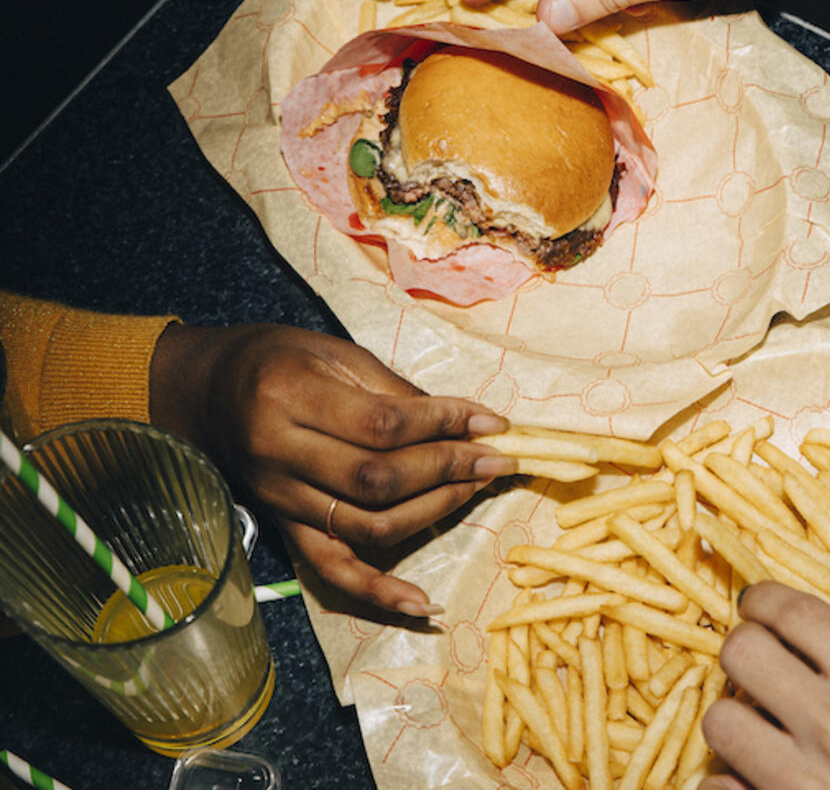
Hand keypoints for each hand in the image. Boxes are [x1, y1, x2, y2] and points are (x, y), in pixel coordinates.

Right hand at [149, 323, 513, 614]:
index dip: (444, 425)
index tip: (491, 422)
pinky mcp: (284, 529)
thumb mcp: (334, 352)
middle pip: (378, 478)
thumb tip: (466, 420)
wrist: (208, 392)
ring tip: (475, 488)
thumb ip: (394, 389)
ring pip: (368, 524)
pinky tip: (423, 604)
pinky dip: (379, 592)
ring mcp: (280, 499)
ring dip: (434, 511)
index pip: (382, 424)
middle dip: (449, 468)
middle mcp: (278, 452)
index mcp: (288, 395)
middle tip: (495, 457)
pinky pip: (332, 572)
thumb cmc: (279, 361)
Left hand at [699, 582, 829, 789]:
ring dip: (737, 718)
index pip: (793, 612)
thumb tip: (792, 629)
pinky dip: (732, 780)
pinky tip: (757, 777)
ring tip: (762, 727)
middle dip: (746, 651)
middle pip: (741, 653)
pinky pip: (717, 785)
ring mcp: (803, 779)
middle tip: (759, 663)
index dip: (763, 599)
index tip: (755, 605)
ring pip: (719, 719)